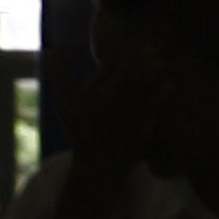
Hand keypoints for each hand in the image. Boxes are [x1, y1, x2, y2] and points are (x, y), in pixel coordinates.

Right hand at [69, 55, 170, 181]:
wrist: (97, 169)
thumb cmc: (81, 136)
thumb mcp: (65, 107)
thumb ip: (60, 77)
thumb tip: (51, 51)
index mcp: (92, 91)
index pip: (112, 58)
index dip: (127, 49)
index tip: (135, 48)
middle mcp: (109, 98)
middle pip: (133, 64)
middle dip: (146, 53)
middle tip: (154, 49)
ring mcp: (128, 110)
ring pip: (148, 77)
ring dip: (157, 67)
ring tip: (161, 64)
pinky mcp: (143, 122)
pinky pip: (159, 97)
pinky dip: (165, 87)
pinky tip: (167, 84)